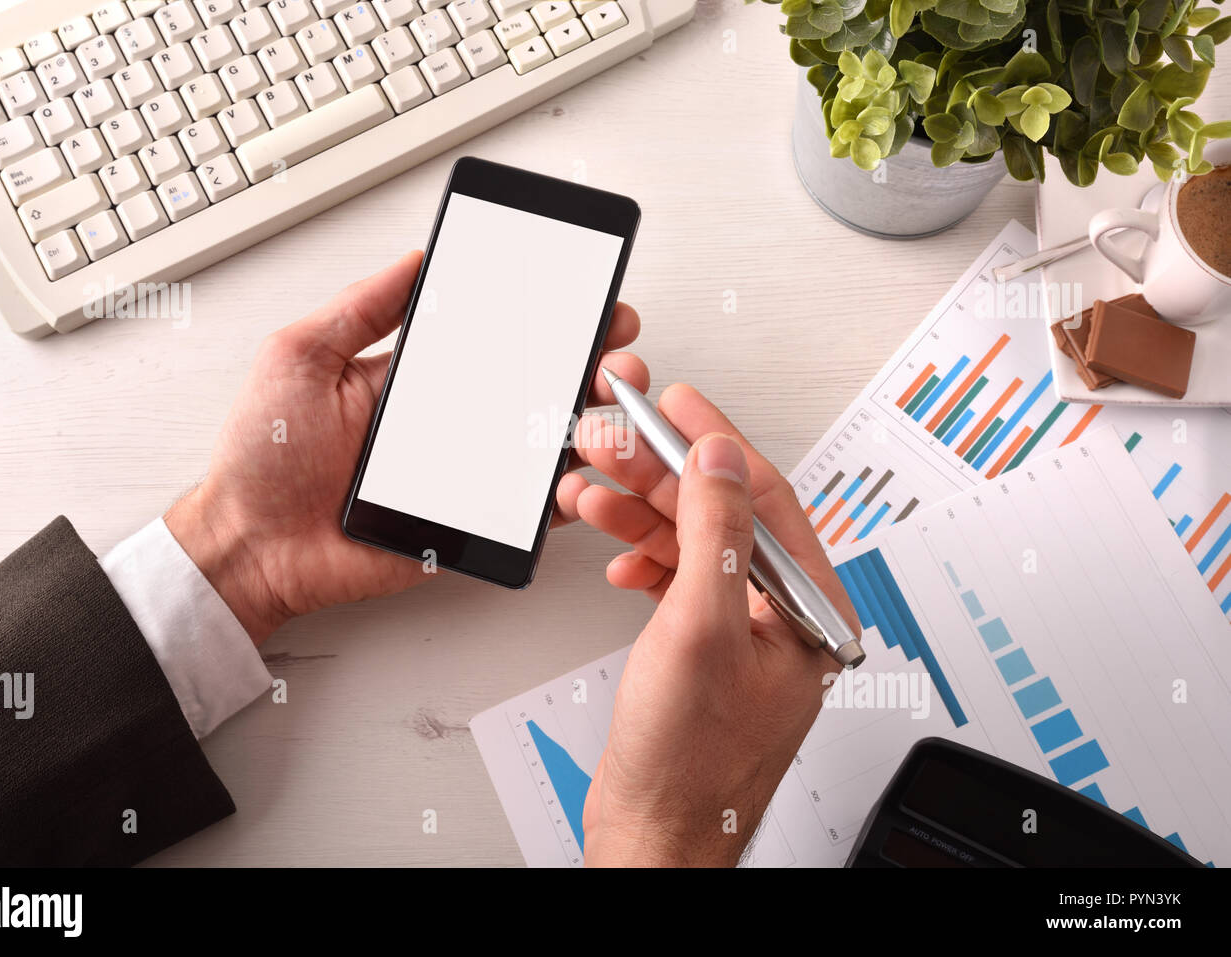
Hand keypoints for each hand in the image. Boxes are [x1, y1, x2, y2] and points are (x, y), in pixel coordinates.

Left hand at [165, 251, 647, 644]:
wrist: (250, 545)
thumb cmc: (263, 456)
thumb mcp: (302, 357)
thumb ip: (362, 308)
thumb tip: (416, 259)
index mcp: (416, 376)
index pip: (496, 337)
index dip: (547, 318)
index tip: (588, 298)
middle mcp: (449, 421)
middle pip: (537, 387)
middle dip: (590, 365)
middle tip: (615, 354)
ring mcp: (463, 473)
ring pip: (544, 445)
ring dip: (589, 423)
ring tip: (607, 408)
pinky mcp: (466, 523)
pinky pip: (527, 511)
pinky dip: (564, 495)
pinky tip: (581, 473)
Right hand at [558, 385, 859, 865]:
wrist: (655, 832)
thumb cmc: (689, 763)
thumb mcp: (700, 628)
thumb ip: (714, 534)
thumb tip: (720, 459)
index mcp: (806, 608)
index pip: (766, 498)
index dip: (716, 441)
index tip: (675, 404)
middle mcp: (781, 616)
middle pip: (720, 515)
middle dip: (660, 475)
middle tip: (612, 443)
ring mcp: (741, 632)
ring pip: (691, 544)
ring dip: (639, 514)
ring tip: (592, 494)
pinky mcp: (704, 647)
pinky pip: (677, 581)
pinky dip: (642, 559)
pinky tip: (616, 554)